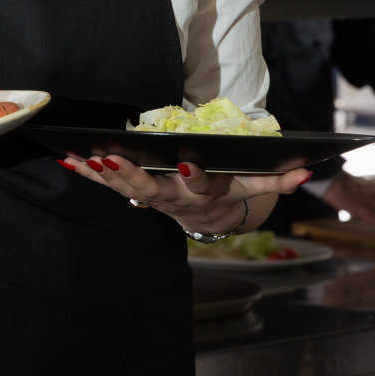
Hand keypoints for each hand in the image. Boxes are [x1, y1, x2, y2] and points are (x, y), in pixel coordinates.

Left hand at [62, 154, 310, 236]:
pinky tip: (68, 158)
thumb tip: (306, 172)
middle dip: (131, 176)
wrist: (203, 219)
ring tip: (83, 156)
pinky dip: (85, 172)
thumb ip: (276, 180)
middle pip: (150, 189)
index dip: (195, 174)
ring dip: (101, 174)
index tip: (187, 160)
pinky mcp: (130, 191)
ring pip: (122, 187)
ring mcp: (148, 196)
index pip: (200, 185)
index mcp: (201, 193)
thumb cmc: (227, 192)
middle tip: (113, 160)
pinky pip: (105, 183)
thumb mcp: (251, 188)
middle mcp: (171, 198)